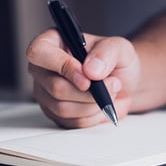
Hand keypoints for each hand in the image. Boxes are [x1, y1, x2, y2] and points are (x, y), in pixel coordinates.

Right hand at [26, 29, 140, 127]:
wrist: (125, 83)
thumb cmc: (116, 61)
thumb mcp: (119, 48)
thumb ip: (106, 53)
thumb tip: (90, 70)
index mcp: (52, 43)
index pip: (40, 53)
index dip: (63, 67)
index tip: (88, 78)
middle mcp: (43, 68)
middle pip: (56, 87)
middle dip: (90, 92)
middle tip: (112, 83)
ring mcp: (47, 93)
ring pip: (64, 108)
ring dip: (94, 104)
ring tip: (110, 92)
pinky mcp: (56, 113)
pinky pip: (73, 122)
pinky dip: (94, 116)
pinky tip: (102, 104)